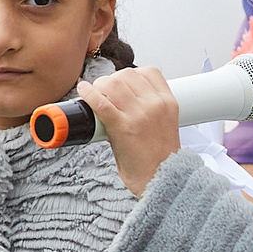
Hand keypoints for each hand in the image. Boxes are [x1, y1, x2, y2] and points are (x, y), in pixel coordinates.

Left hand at [76, 68, 182, 197]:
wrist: (161, 179)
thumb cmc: (159, 157)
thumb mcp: (165, 124)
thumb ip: (149, 107)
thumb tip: (119, 97)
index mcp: (168, 102)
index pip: (150, 72)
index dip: (132, 75)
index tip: (124, 84)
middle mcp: (155, 104)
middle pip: (127, 74)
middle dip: (111, 79)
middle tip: (104, 91)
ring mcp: (139, 114)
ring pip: (112, 83)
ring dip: (100, 86)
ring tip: (96, 95)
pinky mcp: (122, 126)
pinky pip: (101, 102)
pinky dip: (89, 94)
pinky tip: (83, 91)